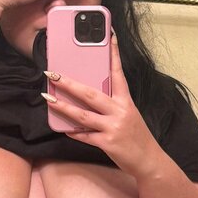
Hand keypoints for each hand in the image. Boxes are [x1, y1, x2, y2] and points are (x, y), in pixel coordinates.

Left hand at [42, 32, 160, 176]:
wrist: (149, 161)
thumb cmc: (137, 137)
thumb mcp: (129, 115)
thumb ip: (112, 105)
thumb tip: (88, 97)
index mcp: (126, 101)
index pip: (118, 73)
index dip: (113, 55)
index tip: (109, 36)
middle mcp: (119, 111)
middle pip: (90, 94)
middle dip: (69, 83)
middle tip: (52, 74)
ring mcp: (113, 127)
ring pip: (83, 115)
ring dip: (63, 106)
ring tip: (48, 98)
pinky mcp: (107, 143)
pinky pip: (85, 136)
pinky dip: (73, 131)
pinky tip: (62, 128)